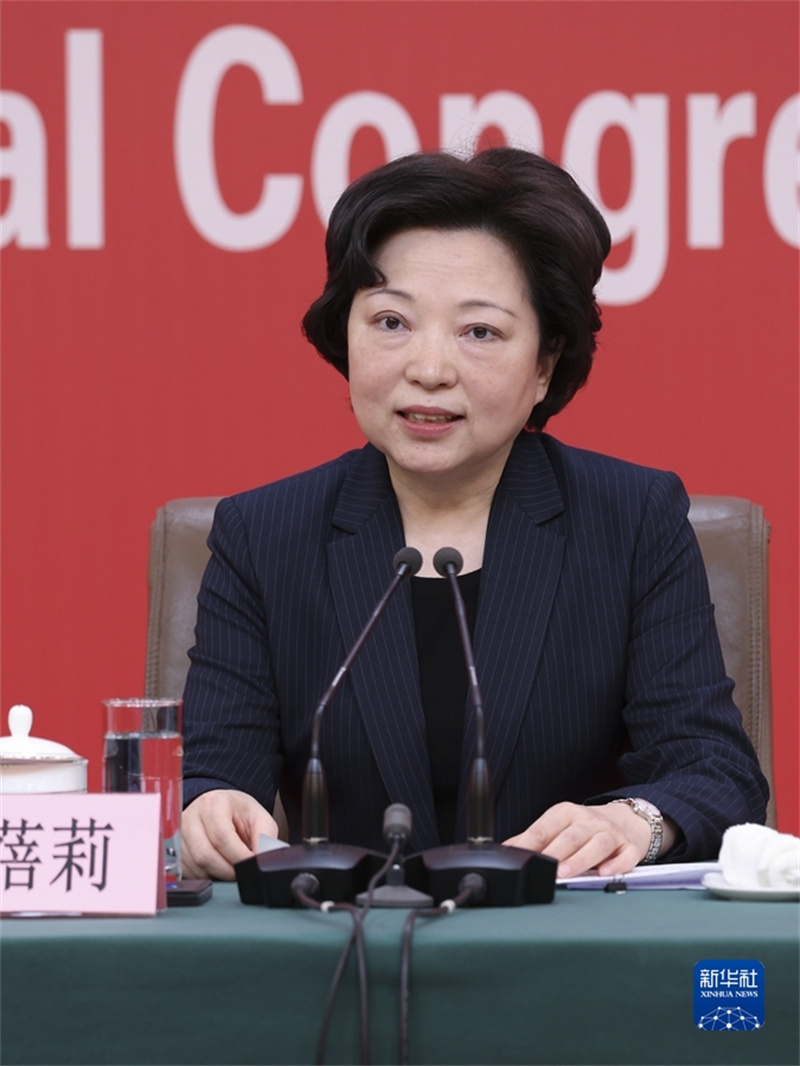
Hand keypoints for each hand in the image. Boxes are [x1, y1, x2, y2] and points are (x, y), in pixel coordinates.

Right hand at [181, 789, 279, 879]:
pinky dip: (207, 876)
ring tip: (231, 865)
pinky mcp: (176, 851)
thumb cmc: (240, 812)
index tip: (251, 865)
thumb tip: (262, 862)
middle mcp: (191, 817)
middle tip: (242, 871)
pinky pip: (190, 873)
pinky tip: (217, 866)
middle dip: (228, 871)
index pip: (221, 837)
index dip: (239, 857)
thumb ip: (264, 839)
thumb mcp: (260, 819)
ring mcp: (180, 835)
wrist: (223, 807)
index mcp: (213, 803)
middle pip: (205, 855)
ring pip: (196, 867)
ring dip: (217, 875)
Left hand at [503, 801, 664, 878]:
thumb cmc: (585, 827)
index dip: (531, 841)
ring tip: (565, 873)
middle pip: (571, 835)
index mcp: (567, 813)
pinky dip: (617, 864)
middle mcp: (589, 820)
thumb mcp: (559, 825)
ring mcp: (611, 833)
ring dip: (580, 859)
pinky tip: (605, 873)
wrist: (626, 819)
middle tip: (541, 868)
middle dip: (555, 852)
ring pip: (597, 844)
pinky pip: (626, 855)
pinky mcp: (630, 847)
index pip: (546, 827)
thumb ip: (535, 838)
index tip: (518, 855)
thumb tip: (506, 850)